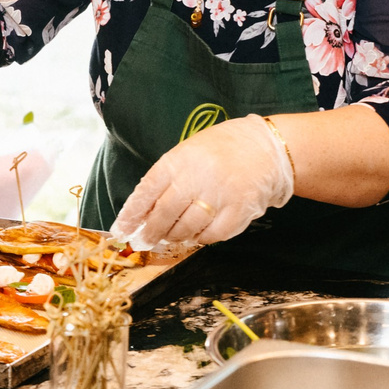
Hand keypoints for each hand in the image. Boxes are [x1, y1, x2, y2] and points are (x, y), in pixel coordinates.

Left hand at [110, 114, 292, 250]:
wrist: (267, 147)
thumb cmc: (222, 150)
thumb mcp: (189, 152)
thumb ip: (167, 179)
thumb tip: (141, 213)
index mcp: (181, 159)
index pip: (147, 190)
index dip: (131, 214)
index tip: (121, 229)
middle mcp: (199, 177)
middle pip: (164, 214)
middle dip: (150, 232)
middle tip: (144, 241)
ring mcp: (220, 196)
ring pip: (186, 229)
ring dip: (174, 236)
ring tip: (171, 235)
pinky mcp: (238, 212)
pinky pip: (211, 236)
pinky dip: (200, 238)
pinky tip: (197, 233)